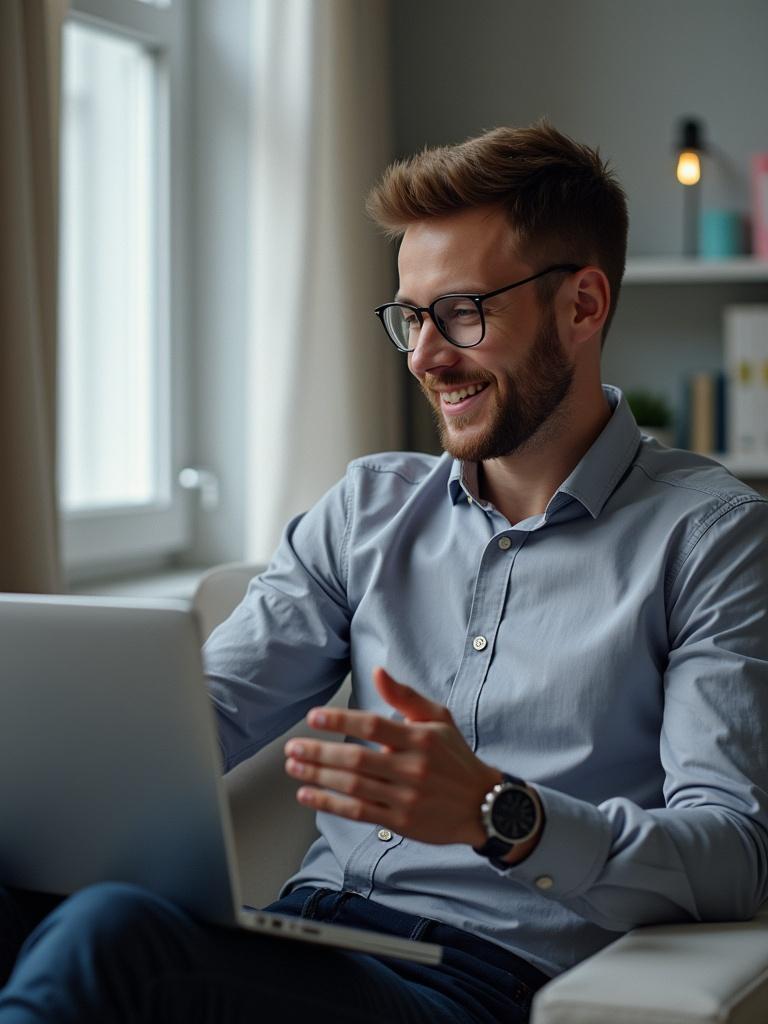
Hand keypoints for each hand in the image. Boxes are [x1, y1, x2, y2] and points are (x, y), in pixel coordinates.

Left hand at [284, 666, 502, 846]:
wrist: (483, 805)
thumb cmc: (455, 757)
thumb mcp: (438, 719)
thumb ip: (406, 696)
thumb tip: (378, 672)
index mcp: (420, 739)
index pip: (373, 726)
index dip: (340, 720)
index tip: (314, 717)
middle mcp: (412, 769)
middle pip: (356, 759)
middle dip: (319, 752)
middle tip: (293, 747)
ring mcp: (405, 798)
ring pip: (353, 786)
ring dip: (318, 776)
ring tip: (294, 766)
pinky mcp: (400, 822)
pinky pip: (358, 812)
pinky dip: (329, 804)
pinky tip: (308, 794)